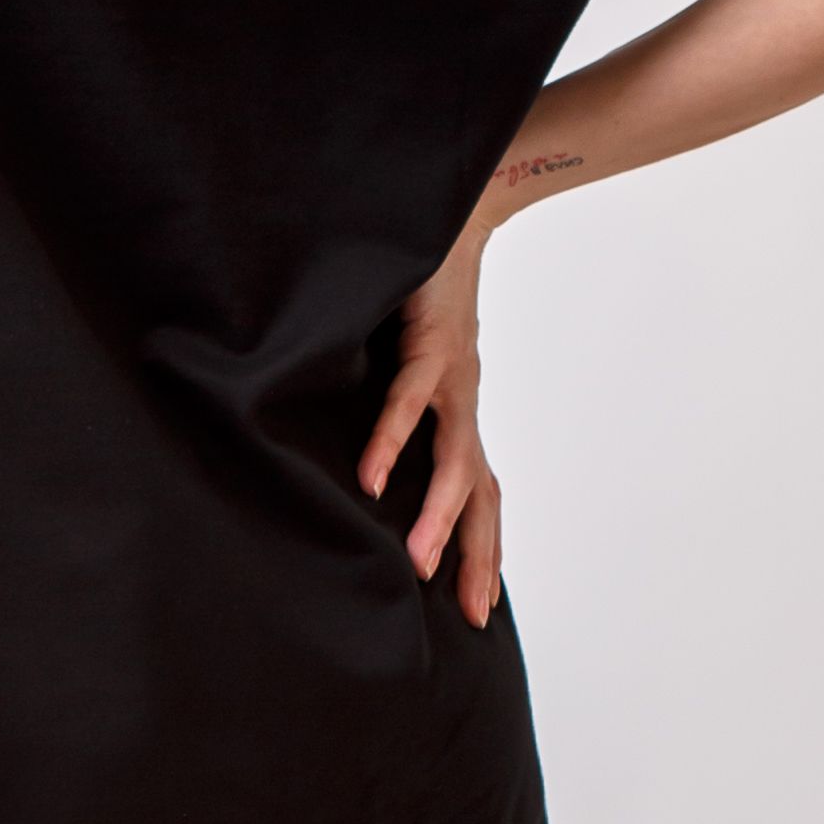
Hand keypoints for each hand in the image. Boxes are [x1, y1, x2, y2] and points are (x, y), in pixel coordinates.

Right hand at [356, 221, 505, 628]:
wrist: (446, 210)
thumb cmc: (413, 287)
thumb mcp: (397, 364)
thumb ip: (382, 410)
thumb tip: (341, 458)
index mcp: (456, 413)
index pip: (480, 497)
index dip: (482, 551)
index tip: (478, 610)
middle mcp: (462, 403)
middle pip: (481, 496)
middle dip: (475, 555)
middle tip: (465, 613)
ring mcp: (452, 376)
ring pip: (453, 461)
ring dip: (437, 514)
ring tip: (418, 562)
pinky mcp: (431, 341)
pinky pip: (411, 401)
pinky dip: (391, 439)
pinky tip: (372, 477)